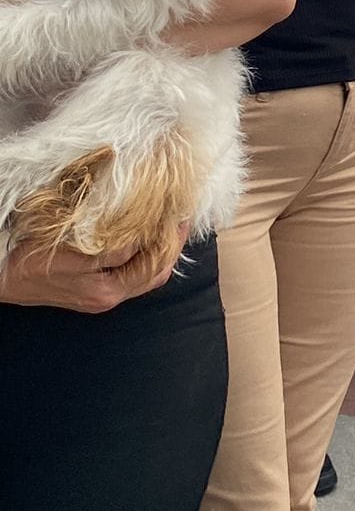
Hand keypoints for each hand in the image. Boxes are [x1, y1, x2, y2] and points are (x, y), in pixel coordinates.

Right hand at [0, 227, 186, 311]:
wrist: (3, 279)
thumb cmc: (32, 262)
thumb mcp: (73, 253)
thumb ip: (111, 250)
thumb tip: (143, 239)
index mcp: (107, 291)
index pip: (152, 264)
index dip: (169, 237)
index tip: (178, 212)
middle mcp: (109, 298)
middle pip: (156, 274)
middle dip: (172, 246)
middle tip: (181, 218)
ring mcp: (102, 296)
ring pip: (145, 276)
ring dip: (161, 252)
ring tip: (168, 226)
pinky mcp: (94, 291)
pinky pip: (131, 275)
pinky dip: (143, 258)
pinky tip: (143, 239)